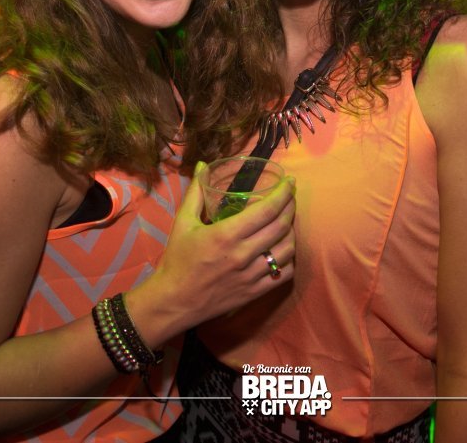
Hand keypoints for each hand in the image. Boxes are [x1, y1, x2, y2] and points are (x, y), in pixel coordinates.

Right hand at [148, 172, 295, 326]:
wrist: (174, 300)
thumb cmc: (178, 259)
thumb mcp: (183, 223)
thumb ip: (196, 193)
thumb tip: (203, 165)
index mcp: (226, 234)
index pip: (266, 210)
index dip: (283, 194)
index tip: (290, 182)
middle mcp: (243, 254)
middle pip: (281, 227)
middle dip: (291, 207)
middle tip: (290, 197)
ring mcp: (251, 275)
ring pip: (287, 250)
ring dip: (291, 232)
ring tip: (287, 222)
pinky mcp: (254, 292)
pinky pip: (283, 275)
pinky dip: (289, 260)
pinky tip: (283, 250)